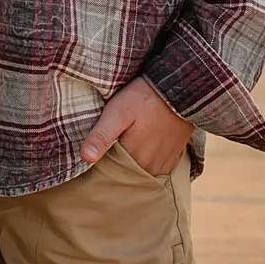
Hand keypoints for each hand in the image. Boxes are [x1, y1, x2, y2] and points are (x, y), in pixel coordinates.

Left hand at [79, 76, 193, 176]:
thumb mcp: (117, 112)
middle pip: (123, 172)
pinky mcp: (171, 161)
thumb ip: (102, 136)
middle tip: (107, 144)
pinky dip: (143, 162)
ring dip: (128, 163)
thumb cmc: (144, 99)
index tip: (90, 152)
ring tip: (122, 144)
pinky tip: (138, 147)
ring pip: (137, 171)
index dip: (98, 162)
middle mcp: (149, 168)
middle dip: (112, 163)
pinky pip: (152, 169)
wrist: (179, 91)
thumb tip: (85, 158)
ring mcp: (162, 166)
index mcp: (132, 159)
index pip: (108, 171)